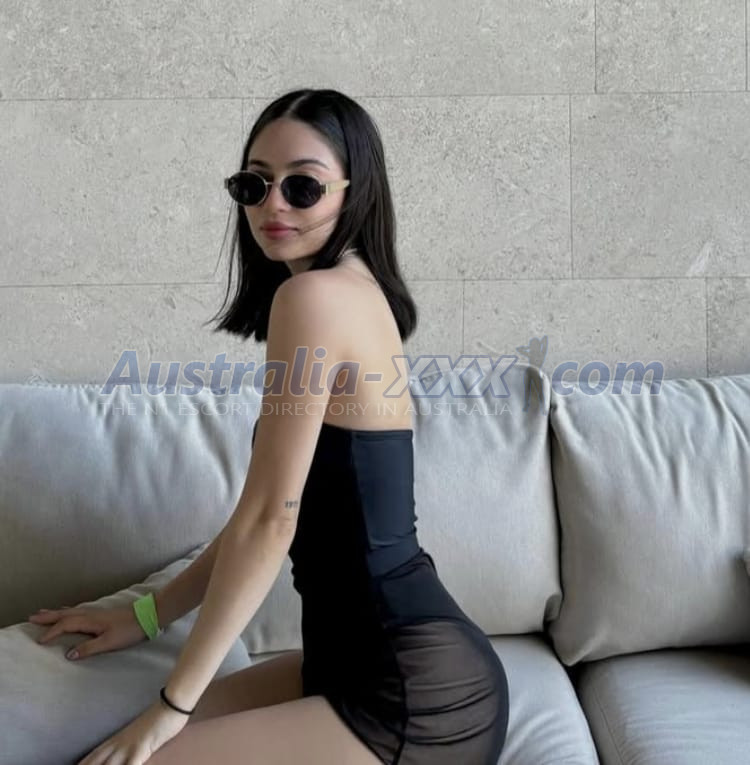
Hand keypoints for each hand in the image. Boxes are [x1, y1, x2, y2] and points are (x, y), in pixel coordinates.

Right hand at [29, 604, 146, 659]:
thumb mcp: (109, 643)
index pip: (65, 625)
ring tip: (43, 612)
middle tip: (31, 617)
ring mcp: (96, 613)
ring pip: (70, 612)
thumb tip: (68, 654)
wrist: (147, 616)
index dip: (52, 632)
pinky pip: (78, 611)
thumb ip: (89, 648)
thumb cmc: (129, 630)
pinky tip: (68, 612)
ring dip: (56, 613)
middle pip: (65, 615)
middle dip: (48, 616)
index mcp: (90, 621)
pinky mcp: (101, 614)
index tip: (39, 641)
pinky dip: (67, 612)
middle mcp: (91, 614)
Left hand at [76, 698, 187, 764]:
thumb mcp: (136, 736)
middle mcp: (116, 746)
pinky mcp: (140, 748)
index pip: (89, 759)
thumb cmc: (157, 721)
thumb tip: (117, 755)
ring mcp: (127, 747)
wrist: (170, 705)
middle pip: (93, 763)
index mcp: (113, 742)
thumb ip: (125, 746)